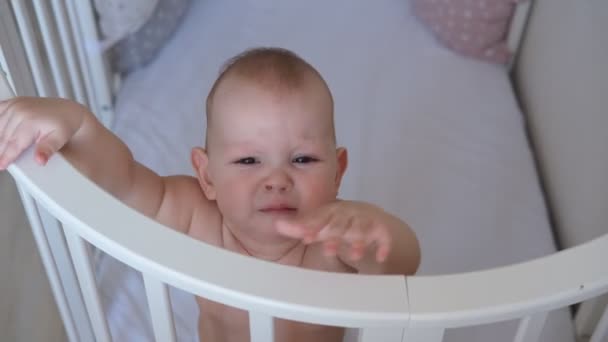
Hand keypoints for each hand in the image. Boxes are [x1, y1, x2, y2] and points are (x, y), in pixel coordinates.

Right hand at [0, 97, 84, 168]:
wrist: (67, 111)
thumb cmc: (64, 124)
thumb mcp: (59, 139)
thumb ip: (47, 149)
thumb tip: (39, 160)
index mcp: (30, 120)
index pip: (14, 144)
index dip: (6, 157)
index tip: (2, 165)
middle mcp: (19, 110)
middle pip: (4, 137)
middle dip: (1, 151)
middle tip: (0, 161)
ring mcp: (14, 105)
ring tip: (1, 151)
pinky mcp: (11, 103)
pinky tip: (0, 133)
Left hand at [276, 200, 391, 262]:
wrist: (367, 216)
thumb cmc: (337, 222)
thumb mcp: (318, 223)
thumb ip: (299, 226)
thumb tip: (277, 225)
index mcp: (330, 211)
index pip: (320, 218)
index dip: (312, 227)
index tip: (305, 237)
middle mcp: (348, 214)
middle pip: (341, 223)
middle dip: (335, 234)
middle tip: (327, 249)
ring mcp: (365, 221)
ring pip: (362, 229)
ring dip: (359, 241)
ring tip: (354, 254)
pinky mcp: (381, 231)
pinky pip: (384, 237)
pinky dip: (384, 245)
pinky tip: (381, 256)